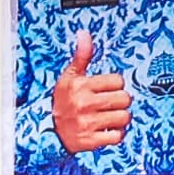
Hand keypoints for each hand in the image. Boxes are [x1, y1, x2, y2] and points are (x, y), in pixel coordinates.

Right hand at [50, 33, 129, 156]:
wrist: (47, 131)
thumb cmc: (63, 100)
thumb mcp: (70, 77)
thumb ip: (82, 56)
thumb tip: (84, 33)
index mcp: (80, 85)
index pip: (119, 81)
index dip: (114, 86)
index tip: (104, 90)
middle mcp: (83, 103)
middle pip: (125, 99)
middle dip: (119, 102)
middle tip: (106, 105)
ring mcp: (87, 123)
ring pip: (125, 117)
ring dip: (118, 119)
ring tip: (105, 117)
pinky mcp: (90, 141)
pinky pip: (118, 136)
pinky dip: (114, 135)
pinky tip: (103, 130)